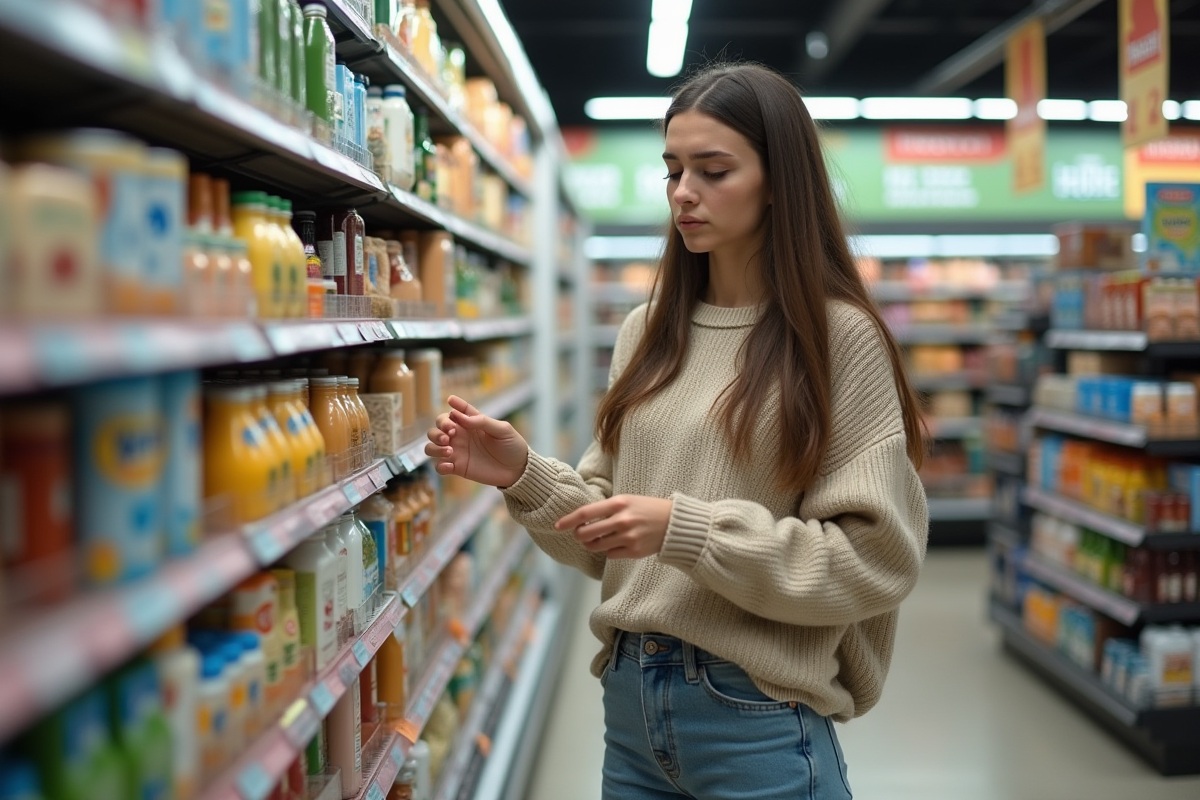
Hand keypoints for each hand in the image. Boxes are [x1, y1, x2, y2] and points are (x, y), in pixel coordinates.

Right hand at [425, 395, 528, 486]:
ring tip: (449, 450)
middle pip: (437, 428)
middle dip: (438, 429)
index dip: (453, 405)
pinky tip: (450, 466)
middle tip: (450, 435)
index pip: (457, 411)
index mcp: (472, 424)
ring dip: (434, 447)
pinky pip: (439, 467)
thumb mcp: (502, 430)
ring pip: (432, 446)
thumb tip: (459, 416)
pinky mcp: (458, 468)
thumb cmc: (512, 446)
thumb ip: (482, 421)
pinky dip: (440, 466)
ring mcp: (458, 452)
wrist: (518, 470)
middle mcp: (461, 436)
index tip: (451, 401)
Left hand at [555, 495, 672, 558]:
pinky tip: (616, 543)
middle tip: (580, 534)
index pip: (586, 513)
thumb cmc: (648, 509)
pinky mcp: (634, 551)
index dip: (568, 520)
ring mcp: (628, 537)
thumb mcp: (628, 500)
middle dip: (578, 535)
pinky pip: (610, 554)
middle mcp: (622, 520)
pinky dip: (608, 550)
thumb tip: (581, 520)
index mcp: (619, 503)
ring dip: (591, 544)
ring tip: (596, 539)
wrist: (675, 523)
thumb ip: (606, 508)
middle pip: (586, 533)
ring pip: (596, 546)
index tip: (557, 526)